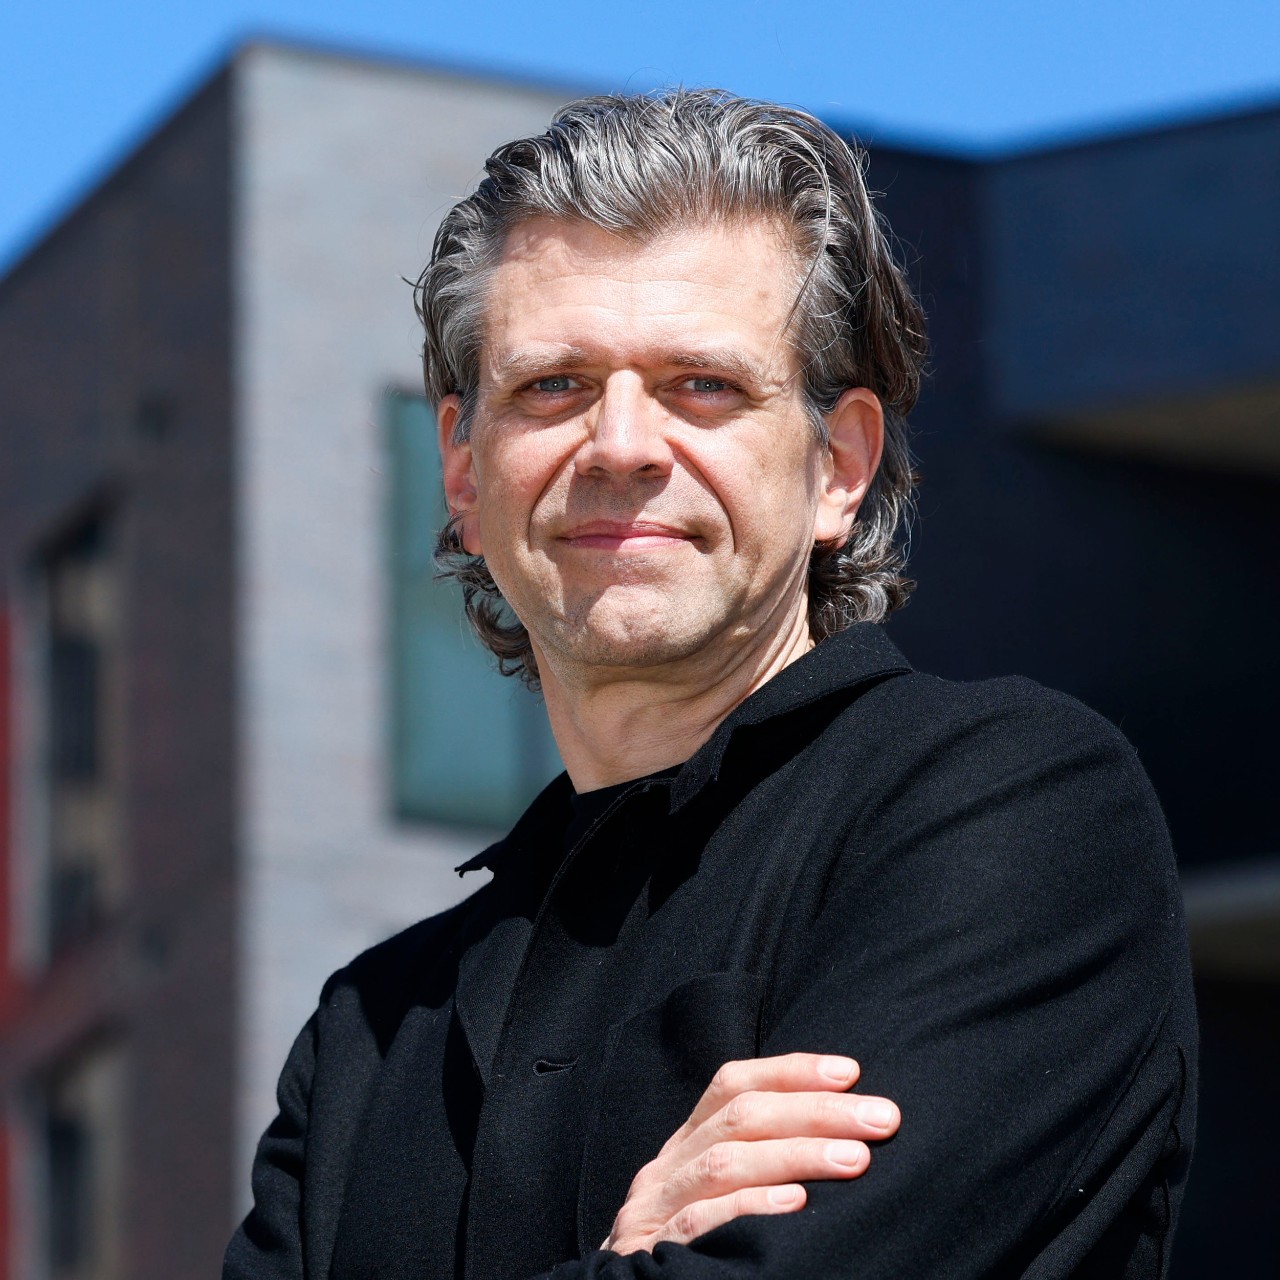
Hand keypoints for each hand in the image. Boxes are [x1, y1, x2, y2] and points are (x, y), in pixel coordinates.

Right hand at [603, 1053, 899, 1254]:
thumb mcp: (718, 1197)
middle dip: (816, 1111)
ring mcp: (654, 1210)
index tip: (851, 1071)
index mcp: (684, 1146)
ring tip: (854, 1158)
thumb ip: (759, 1162)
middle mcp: (666, 1168)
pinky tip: (795, 1206)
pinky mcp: (651, 1254)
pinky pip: (700, 1224)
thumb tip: (846, 1134)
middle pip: (740, 1118)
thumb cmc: (694, 1251)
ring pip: (725, 1163)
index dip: (791, 1071)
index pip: (732, 1085)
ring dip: (796, 1155)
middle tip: (881, 1117)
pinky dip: (750, 1208)